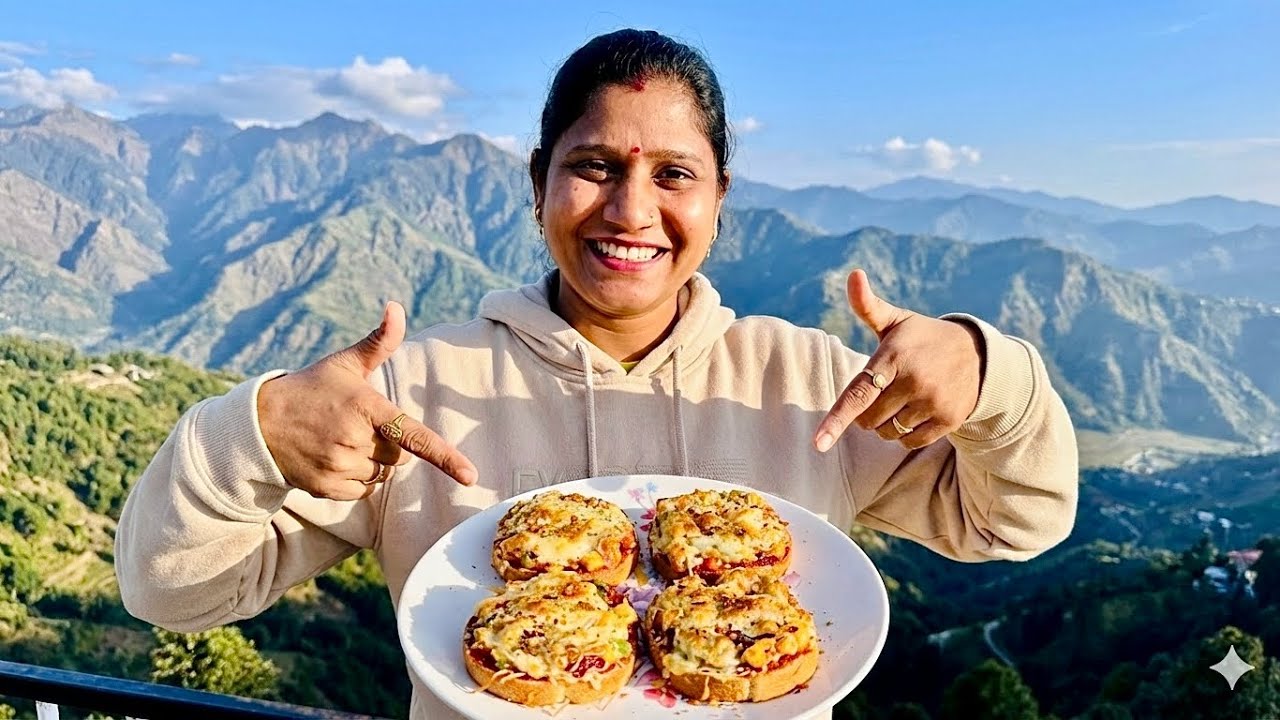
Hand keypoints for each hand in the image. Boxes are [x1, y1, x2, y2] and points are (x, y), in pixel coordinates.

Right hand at [257, 302, 477, 499]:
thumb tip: (396, 307)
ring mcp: (339, 466)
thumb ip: (379, 341)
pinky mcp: (327, 488)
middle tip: (354, 425)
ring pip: (382, 473)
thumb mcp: (344, 364)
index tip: (470, 476)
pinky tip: (334, 458)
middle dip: (387, 442)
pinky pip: (364, 490)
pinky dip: (357, 478)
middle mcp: (354, 440)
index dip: (444, 457)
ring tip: (339, 440)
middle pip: (400, 455)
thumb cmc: (311, 389)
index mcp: (366, 408)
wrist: (258, 424)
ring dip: (371, 461)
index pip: (413, 436)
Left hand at [814, 269, 983, 451]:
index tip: (818, 443)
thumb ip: (867, 305)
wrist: (978, 353)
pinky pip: (910, 442)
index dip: (836, 420)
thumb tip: (854, 274)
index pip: (858, 394)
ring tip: (903, 400)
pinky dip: (906, 434)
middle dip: (866, 412)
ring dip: (887, 424)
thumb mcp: (896, 320)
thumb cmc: (922, 338)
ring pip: (888, 433)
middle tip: (883, 392)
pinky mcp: (949, 419)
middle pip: (868, 420)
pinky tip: (917, 412)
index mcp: (893, 357)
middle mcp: (914, 381)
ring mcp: (933, 401)